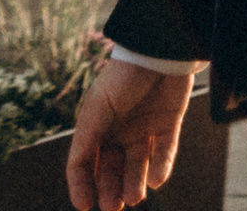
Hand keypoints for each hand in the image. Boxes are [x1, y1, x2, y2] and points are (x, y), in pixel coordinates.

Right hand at [67, 58, 192, 210]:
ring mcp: (144, 127)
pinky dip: (161, 167)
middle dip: (111, 189)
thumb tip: (77, 170)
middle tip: (113, 207)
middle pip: (112, 168)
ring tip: (135, 198)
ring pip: (138, 164)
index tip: (85, 205)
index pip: (84, 163)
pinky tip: (157, 180)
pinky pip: (165, 151)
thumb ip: (88, 138)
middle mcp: (118, 131)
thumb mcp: (97, 109)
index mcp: (95, 127)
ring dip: (135, 182)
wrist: (159, 50)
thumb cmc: (122, 77)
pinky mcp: (169, 123)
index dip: (82, 185)